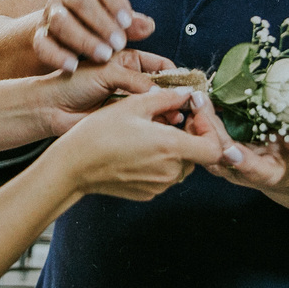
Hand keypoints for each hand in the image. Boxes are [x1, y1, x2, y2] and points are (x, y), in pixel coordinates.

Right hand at [34, 0, 155, 72]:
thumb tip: (148, 26)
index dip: (114, 1)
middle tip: (119, 44)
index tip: (127, 22)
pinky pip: (43, 43)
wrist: (64, 28)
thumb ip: (131, 22)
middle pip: (79, 0)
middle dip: (100, 22)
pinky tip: (74, 67)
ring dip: (83, 39)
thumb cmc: (99, 18)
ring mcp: (50, 11)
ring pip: (61, 21)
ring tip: (104, 56)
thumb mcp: (116, 15)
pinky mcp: (40, 34)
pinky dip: (57, 56)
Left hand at [43, 49, 176, 135]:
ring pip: (158, 106)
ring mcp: (130, 101)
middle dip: (176, 96)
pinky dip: (158, 125)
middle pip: (164, 88)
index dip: (176, 75)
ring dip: (169, 112)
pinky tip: (164, 127)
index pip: (162, 66)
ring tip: (177, 118)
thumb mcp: (107, 73)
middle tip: (187, 106)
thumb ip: (136, 80)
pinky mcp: (125, 120)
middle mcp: (133, 80)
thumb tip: (165, 91)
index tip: (189, 86)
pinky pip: (148, 122)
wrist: (51, 108)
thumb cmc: (72, 83)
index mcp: (129, 61)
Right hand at [58, 87, 223, 201]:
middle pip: (199, 155)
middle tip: (173, 118)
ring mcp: (159, 185)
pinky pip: (165, 176)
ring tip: (154, 132)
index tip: (193, 116)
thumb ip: (167, 98)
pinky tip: (140, 148)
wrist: (74, 166)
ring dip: (176, 148)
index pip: (214, 148)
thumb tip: (186, 94)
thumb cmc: (99, 133)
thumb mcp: (133, 105)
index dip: (209, 130)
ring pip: (182, 165)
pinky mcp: (148, 193)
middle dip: (191, 135)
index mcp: (170, 147)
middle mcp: (169, 171)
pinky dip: (161, 161)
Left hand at [196, 94, 288, 190]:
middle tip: (200, 102)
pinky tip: (191, 101)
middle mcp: (240, 172)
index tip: (231, 152)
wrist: (278, 164)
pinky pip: (198, 139)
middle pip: (220, 153)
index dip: (242, 162)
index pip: (252, 170)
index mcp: (264, 173)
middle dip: (209, 129)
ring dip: (196, 124)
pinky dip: (193, 122)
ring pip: (204, 148)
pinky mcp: (213, 153)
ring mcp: (223, 164)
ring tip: (194, 98)